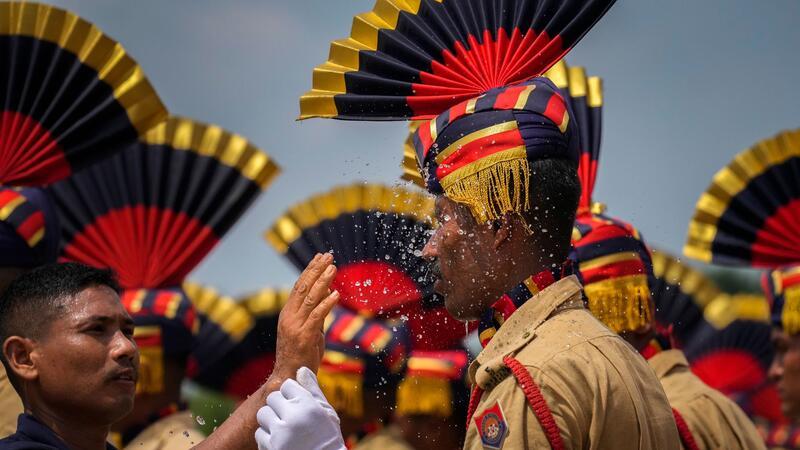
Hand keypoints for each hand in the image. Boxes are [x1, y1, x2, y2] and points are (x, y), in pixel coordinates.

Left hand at [255, 373, 345, 449]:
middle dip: (279, 406)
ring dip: (271, 420)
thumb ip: (312, 390)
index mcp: (308, 405)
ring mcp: (280, 434)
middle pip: (272, 398)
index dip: (292, 394)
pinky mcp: (271, 448)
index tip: (299, 405)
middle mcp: (293, 417)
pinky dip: (268, 438)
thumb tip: (301, 369)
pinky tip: (281, 441)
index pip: (287, 385)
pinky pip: (259, 434)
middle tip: (290, 417)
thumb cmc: (327, 437)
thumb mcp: (326, 412)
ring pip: (262, 414)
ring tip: (284, 429)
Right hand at [268, 253, 338, 387]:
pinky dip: (326, 303)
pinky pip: (317, 316)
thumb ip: (317, 313)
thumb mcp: (310, 330)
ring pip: (310, 298)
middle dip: (316, 270)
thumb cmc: (301, 356)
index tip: (320, 257)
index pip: (299, 286)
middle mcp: (289, 317)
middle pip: (303, 287)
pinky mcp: (305, 336)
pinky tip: (336, 293)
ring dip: (323, 281)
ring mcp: (296, 326)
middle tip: (328, 256)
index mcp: (288, 314)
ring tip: (333, 268)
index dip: (310, 270)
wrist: (290, 378)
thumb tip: (328, 293)